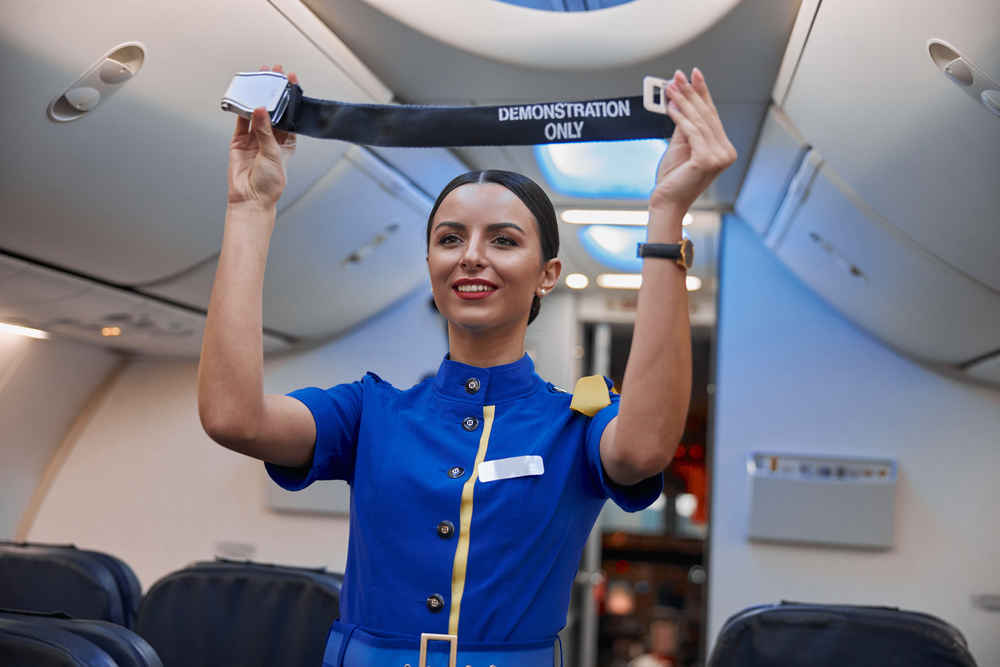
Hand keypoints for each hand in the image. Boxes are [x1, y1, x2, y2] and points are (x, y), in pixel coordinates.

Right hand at [227, 65, 298, 211]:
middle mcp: (271, 138)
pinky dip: (241, 108)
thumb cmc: (269, 184)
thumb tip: (260, 111)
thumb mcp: (273, 155)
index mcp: (286, 142)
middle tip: (273, 72)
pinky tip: (244, 95)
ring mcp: (255, 138)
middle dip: (273, 91)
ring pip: (256, 111)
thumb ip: (265, 132)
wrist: (250, 199)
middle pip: (272, 109)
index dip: (290, 97)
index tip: (291, 80)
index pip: (289, 114)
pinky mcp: (240, 140)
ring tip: (259, 78)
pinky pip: (241, 120)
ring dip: (257, 95)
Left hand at [650, 68, 736, 214]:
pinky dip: (680, 118)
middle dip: (691, 93)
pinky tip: (671, 106)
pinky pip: (692, 132)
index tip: (694, 75)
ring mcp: (719, 157)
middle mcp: (726, 153)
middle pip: (706, 115)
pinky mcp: (707, 160)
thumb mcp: (680, 147)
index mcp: (723, 150)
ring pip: (698, 122)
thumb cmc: (673, 181)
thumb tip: (682, 102)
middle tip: (679, 75)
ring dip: (683, 102)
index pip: (711, 115)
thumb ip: (685, 127)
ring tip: (671, 87)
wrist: (667, 203)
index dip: (702, 93)